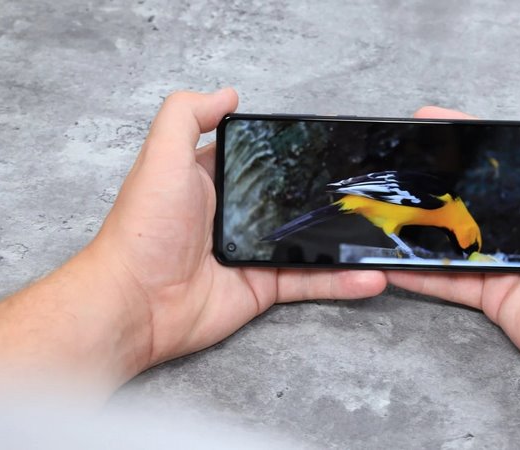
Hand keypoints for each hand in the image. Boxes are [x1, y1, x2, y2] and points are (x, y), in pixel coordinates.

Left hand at [91, 89, 386, 372]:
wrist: (136, 303)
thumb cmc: (144, 229)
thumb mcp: (162, 157)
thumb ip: (187, 116)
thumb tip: (228, 93)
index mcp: (215, 182)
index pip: (259, 160)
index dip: (289, 151)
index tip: (328, 145)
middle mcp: (237, 216)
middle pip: (292, 201)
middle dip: (329, 196)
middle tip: (369, 190)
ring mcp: (254, 253)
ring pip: (311, 244)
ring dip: (346, 241)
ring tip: (383, 236)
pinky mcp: (264, 288)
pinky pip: (310, 281)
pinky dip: (341, 281)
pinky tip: (371, 275)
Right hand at [387, 103, 519, 381]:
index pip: (509, 156)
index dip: (474, 138)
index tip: (436, 123)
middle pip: (477, 193)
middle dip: (440, 177)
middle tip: (401, 159)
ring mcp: (510, 260)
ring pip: (457, 237)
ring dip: (425, 224)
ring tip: (388, 206)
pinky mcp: (494, 293)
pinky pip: (451, 281)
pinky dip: (422, 274)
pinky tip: (393, 262)